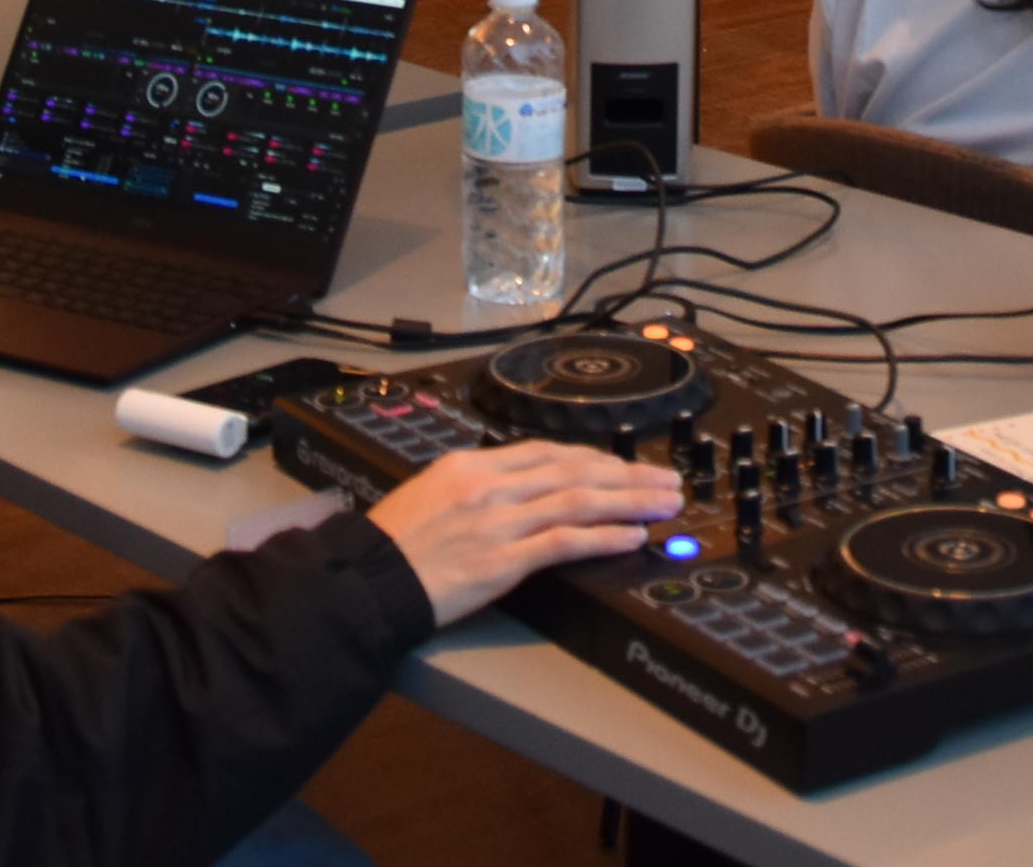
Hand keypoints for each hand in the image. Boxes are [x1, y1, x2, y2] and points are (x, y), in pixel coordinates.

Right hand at [367, 442, 679, 625]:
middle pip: (574, 471)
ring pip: (579, 500)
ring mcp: (499, 522)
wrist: (368, 580)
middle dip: (627, 474)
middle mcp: (490, 486)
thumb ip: (476, 486)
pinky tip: (631, 536)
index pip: (548, 453)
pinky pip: (564, 542)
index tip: (622, 465)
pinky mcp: (503, 560)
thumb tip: (515, 486)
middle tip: (664, 478)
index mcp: (472, 466)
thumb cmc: (393, 544)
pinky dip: (603, 536)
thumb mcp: (430, 493)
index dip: (594, 458)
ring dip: (630, 500)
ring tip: (664, 502)